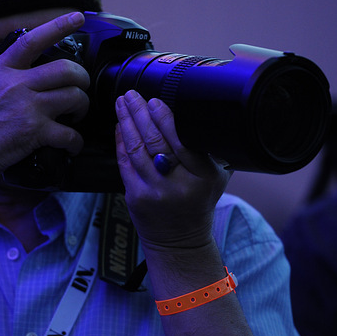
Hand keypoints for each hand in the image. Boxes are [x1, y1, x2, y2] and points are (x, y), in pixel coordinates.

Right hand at [0, 12, 89, 179]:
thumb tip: (32, 72)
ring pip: (75, 97)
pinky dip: (76, 141)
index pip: (33, 39)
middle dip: (82, 79)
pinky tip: (72, 144)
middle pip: (67, 70)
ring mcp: (27, 107)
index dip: (58, 25)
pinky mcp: (34, 132)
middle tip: (79, 89)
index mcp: (2, 69)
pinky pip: (70, 133)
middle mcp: (16, 84)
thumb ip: (7, 76)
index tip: (77, 17)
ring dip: (82, 107)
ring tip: (76, 115)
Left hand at [114, 90, 230, 249]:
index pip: (182, 141)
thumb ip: (209, 150)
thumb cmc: (198, 201)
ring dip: (127, 122)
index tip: (155, 100)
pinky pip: (125, 163)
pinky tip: (120, 126)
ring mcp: (154, 192)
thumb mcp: (216, 176)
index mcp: (203, 176)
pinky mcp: (135, 197)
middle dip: (141, 114)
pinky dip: (121, 142)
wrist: (180, 241)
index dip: (165, 118)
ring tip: (122, 103)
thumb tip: (198, 113)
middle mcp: (178, 184)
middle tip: (132, 95)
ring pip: (136, 150)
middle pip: (155, 142)